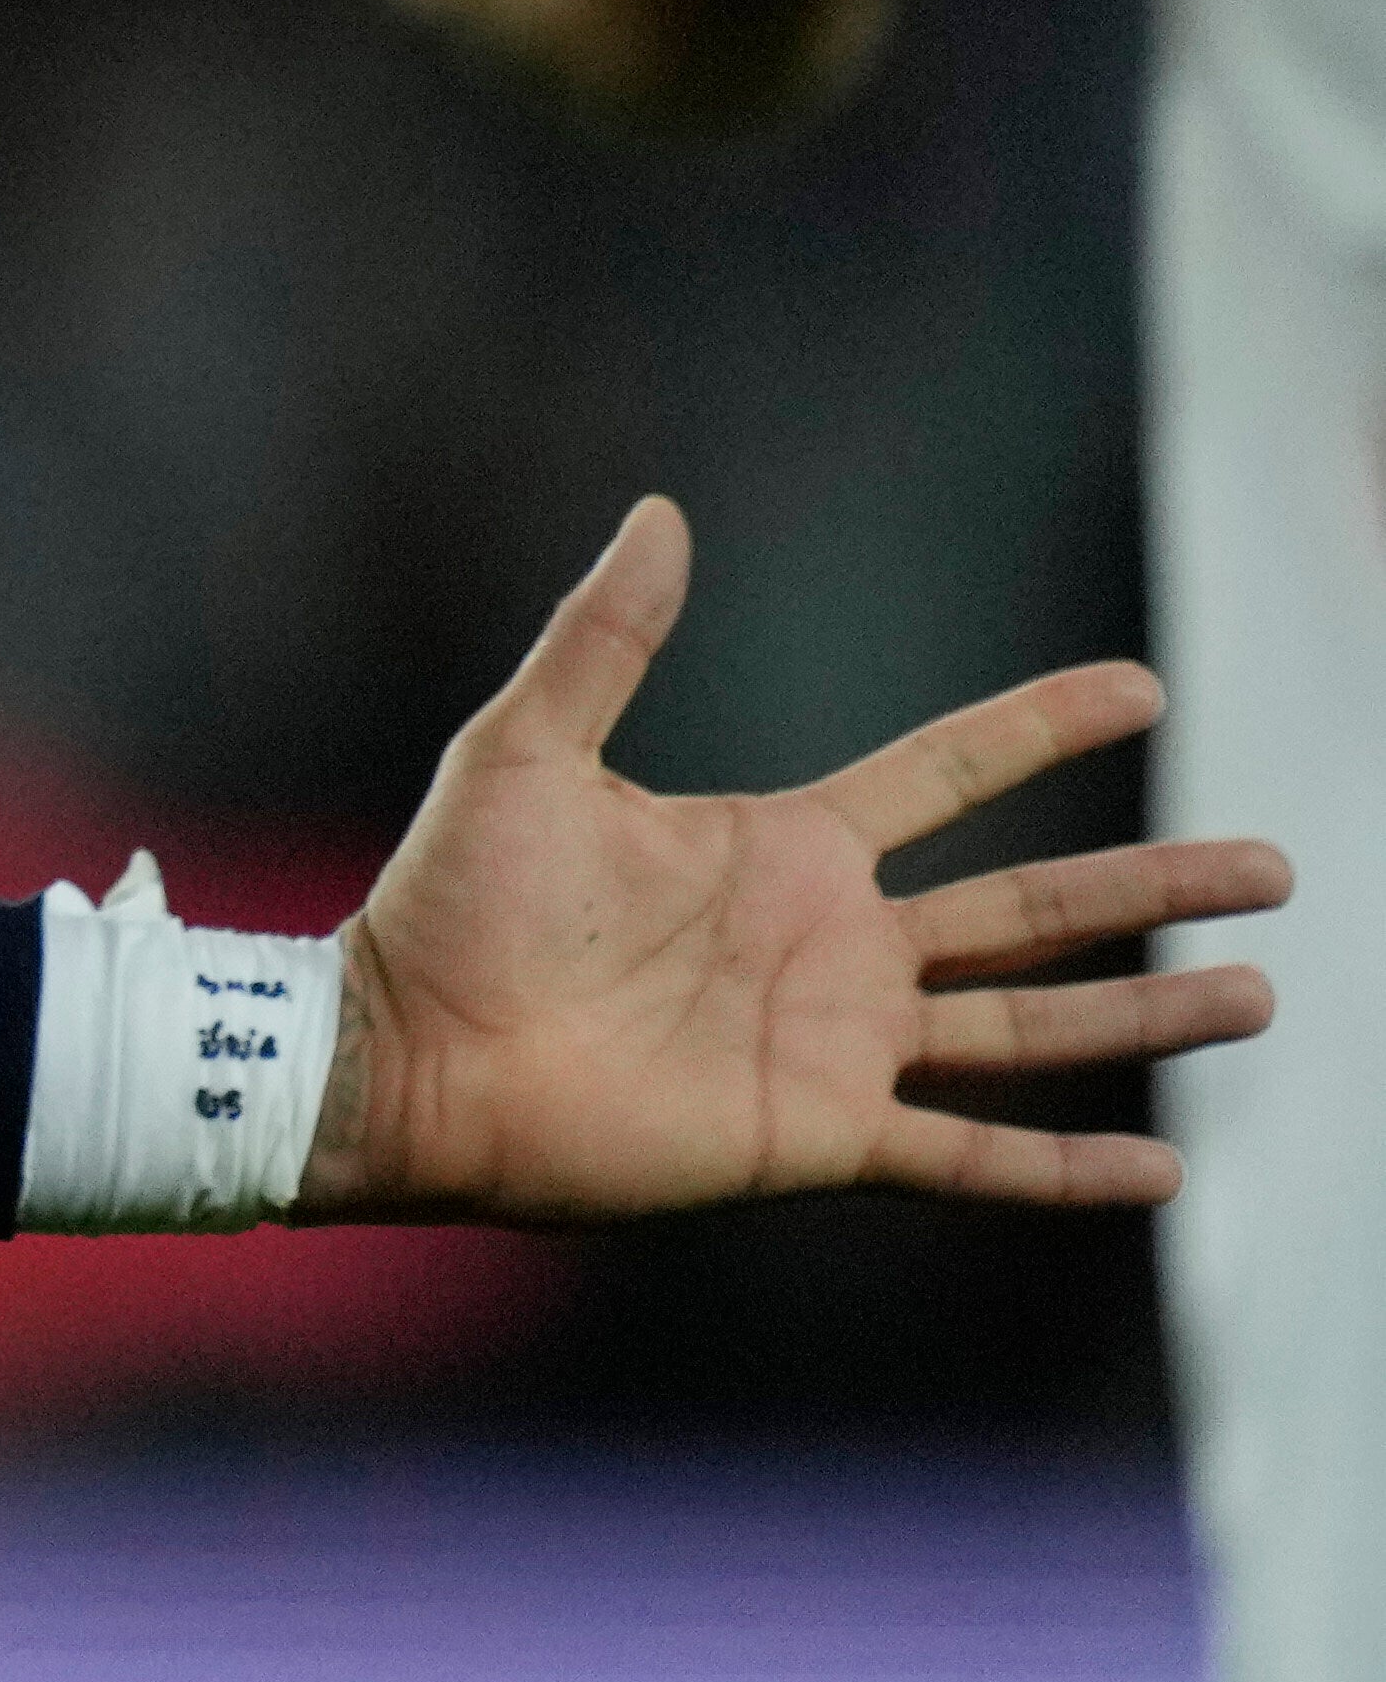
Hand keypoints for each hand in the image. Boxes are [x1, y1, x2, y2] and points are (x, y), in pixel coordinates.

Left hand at [305, 494, 1278, 1219]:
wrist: (407, 1053)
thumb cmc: (449, 901)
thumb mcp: (528, 747)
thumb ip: (605, 636)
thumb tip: (658, 510)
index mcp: (781, 846)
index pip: (946, 772)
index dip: (1040, 728)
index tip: (1141, 686)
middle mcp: (832, 944)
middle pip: (1032, 909)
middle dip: (1152, 888)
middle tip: (1275, 867)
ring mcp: (837, 1043)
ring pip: (1032, 1028)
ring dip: (1146, 1016)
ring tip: (1259, 994)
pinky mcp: (820, 1133)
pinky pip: (970, 1155)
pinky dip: (1063, 1170)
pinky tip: (1162, 1171)